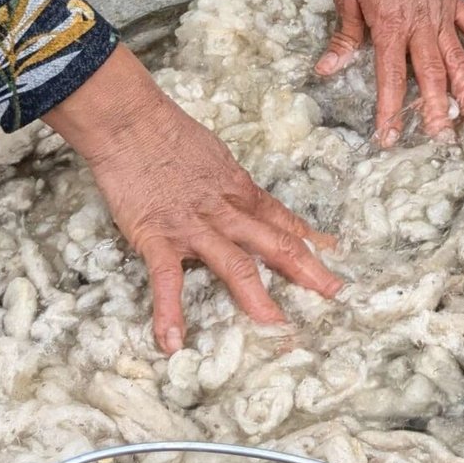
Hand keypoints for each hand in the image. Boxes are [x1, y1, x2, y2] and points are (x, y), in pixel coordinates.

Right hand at [46, 44, 340, 346]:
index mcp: (237, 189)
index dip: (309, 239)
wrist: (130, 120)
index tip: (332, 256)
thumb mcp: (211, 154)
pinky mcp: (157, 236)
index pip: (281, 218)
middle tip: (334, 293)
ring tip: (276, 326)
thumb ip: (227, 182)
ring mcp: (193, 226)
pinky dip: (169, 312)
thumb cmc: (165, 130)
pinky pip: (166, 280)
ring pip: (234, 264)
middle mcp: (224, 210)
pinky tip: (174, 342)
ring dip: (257, 297)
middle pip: (274, 242)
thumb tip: (238, 193)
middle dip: (306, 269)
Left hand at [316, 0, 463, 143]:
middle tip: (444, 140)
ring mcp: (441, 11)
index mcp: (389, 28)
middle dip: (436, 111)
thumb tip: (327, 70)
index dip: (390, 112)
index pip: (390, 80)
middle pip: (431, 76)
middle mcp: (419, 25)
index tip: (389, 138)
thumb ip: (345, 37)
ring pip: (457, 57)